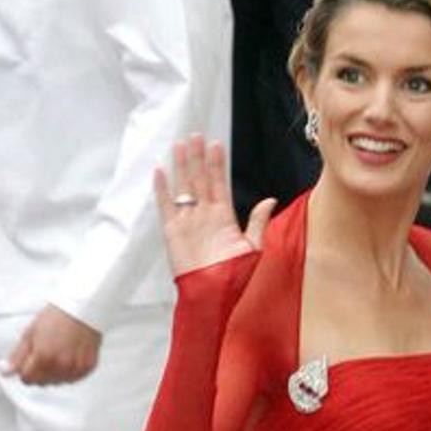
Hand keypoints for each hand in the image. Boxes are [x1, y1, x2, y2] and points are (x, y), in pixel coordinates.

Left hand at [5, 306, 100, 385]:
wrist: (81, 309)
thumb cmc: (56, 317)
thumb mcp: (30, 333)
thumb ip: (17, 356)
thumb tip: (6, 371)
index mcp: (43, 357)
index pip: (27, 379)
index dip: (25, 371)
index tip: (28, 364)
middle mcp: (59, 366)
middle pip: (42, 383)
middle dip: (40, 372)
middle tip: (45, 354)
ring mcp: (74, 369)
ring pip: (57, 382)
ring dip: (54, 373)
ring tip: (58, 353)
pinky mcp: (86, 368)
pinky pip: (72, 379)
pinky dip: (69, 372)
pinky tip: (69, 356)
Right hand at [154, 133, 274, 277]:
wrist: (211, 295)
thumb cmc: (233, 277)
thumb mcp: (252, 248)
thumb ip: (258, 222)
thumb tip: (269, 200)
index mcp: (223, 217)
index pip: (219, 183)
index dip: (217, 164)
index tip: (217, 144)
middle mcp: (204, 215)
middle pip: (200, 179)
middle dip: (198, 157)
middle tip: (196, 135)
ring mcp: (188, 221)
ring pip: (183, 186)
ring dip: (181, 166)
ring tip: (180, 144)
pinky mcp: (172, 230)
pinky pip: (165, 205)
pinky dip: (162, 189)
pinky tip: (160, 171)